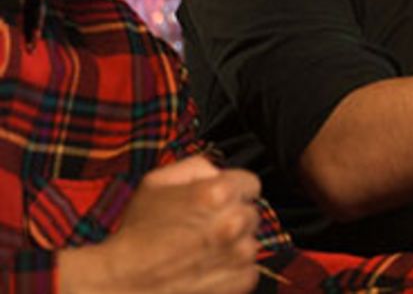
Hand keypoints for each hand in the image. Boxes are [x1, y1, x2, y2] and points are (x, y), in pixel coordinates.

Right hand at [59, 156, 261, 293]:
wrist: (124, 283)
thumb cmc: (137, 233)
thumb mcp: (156, 183)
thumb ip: (195, 167)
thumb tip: (218, 172)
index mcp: (219, 192)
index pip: (251, 183)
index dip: (233, 191)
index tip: (218, 202)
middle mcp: (235, 221)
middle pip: (252, 212)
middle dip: (232, 217)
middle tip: (202, 229)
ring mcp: (241, 253)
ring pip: (250, 241)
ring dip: (233, 245)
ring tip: (198, 252)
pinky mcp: (242, 280)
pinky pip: (248, 269)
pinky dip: (232, 270)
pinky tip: (204, 269)